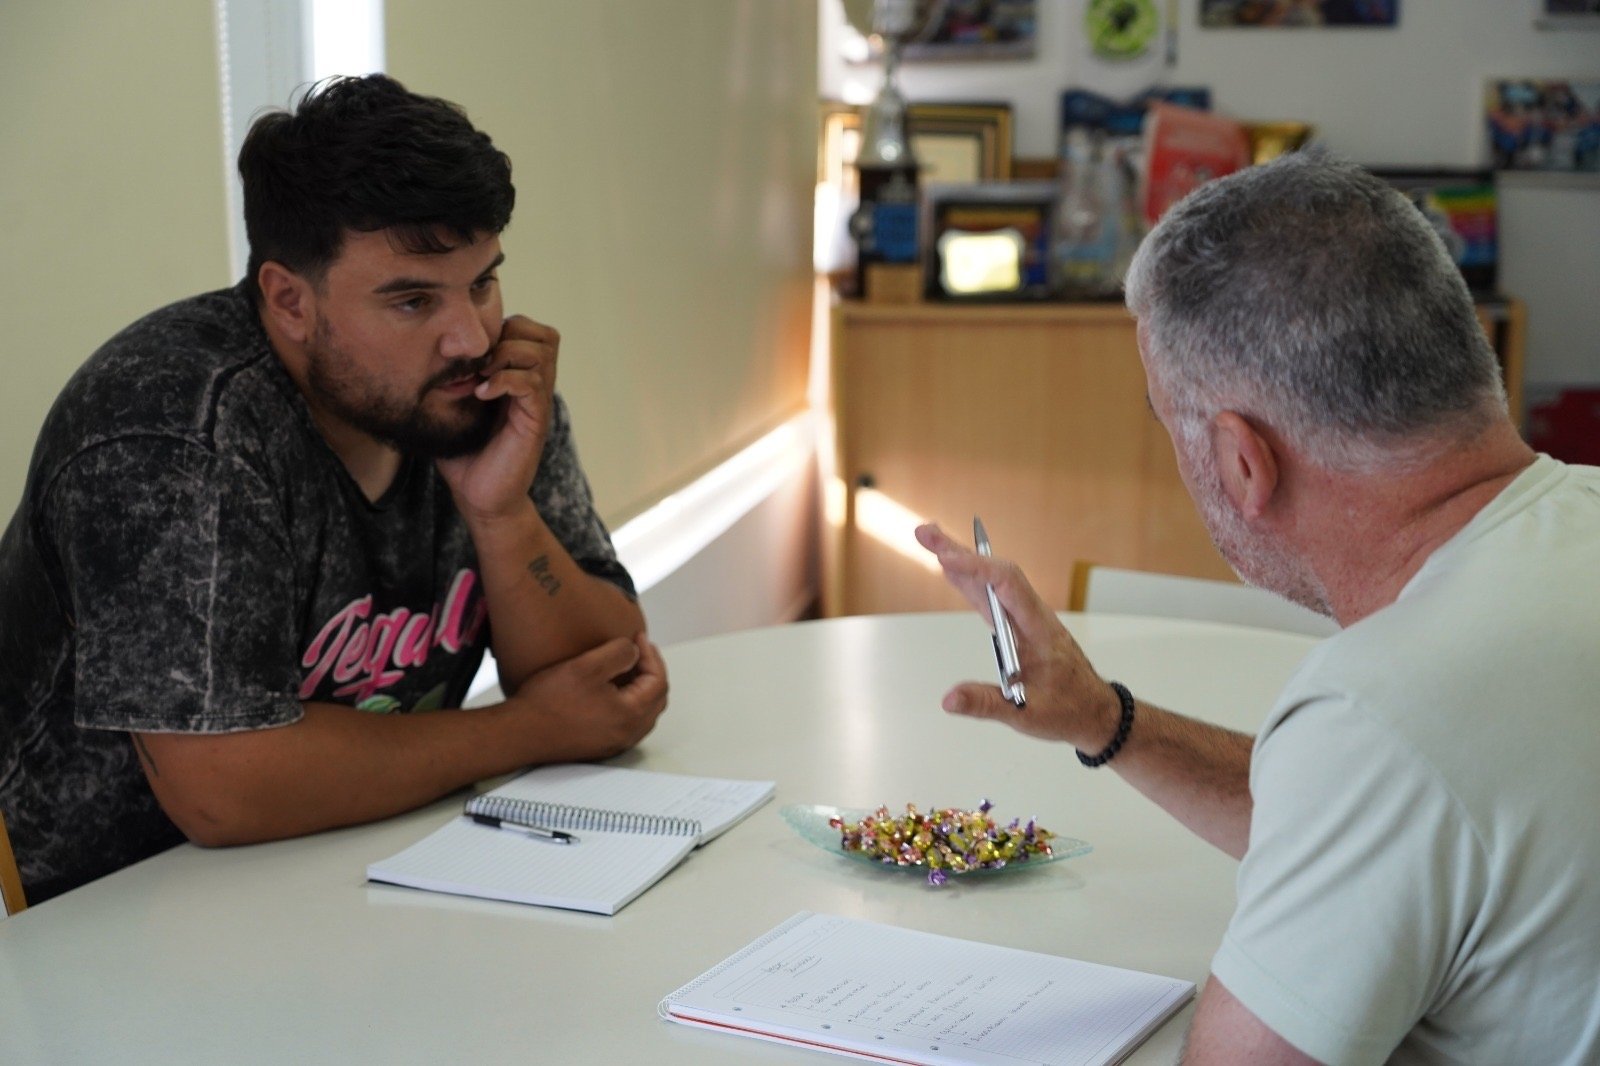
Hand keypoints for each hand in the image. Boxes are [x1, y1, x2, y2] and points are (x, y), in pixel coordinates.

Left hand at [436, 314, 558, 522]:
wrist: (479, 497)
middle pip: (544, 336)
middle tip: (482, 360)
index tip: (475, 351)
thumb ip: (447, 380)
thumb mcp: (452, 408)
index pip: (530, 331)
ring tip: (481, 375)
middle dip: (511, 337)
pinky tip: (482, 394)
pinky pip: (532, 385)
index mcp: (519, 379)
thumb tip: (416, 352)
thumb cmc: (464, 454)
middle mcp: (535, 388)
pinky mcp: (535, 422)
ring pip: (541, 355)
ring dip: (507, 356)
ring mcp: (537, 404)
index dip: (505, 328)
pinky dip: (505, 381)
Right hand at [504, 633, 668, 760]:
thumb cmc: (549, 703)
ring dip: (642, 689)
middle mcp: (627, 734)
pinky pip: (628, 723)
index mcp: (630, 715)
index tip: (638, 639)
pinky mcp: (600, 746)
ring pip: (644, 713)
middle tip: (638, 651)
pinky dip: (630, 704)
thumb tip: (635, 652)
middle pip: (657, 699)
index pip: (658, 681)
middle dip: (652, 671)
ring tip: (628, 668)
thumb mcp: (588, 666)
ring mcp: (614, 743)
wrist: (520, 732)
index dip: (652, 655)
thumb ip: (620, 654)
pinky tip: (613, 691)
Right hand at [914, 523, 1120, 749]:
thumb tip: (949, 699)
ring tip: (930, 541)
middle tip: (925, 533)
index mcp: (1038, 629)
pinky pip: (992, 596)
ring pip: (991, 581)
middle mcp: (1031, 616)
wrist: (1094, 711)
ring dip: (961, 560)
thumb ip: (985, 703)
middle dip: (959, 551)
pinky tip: (953, 571)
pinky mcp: (1017, 626)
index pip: (1006, 585)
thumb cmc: (1068, 709)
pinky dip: (970, 580)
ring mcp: (1024, 619)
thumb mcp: (1026, 713)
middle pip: (994, 573)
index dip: (976, 568)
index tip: (946, 558)